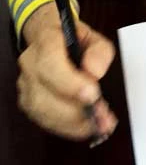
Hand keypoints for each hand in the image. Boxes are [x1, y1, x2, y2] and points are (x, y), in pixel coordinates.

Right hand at [17, 3, 117, 139]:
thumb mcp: (93, 37)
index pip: (50, 62)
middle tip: (102, 115)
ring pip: (42, 111)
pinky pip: (44, 121)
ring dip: (72, 123)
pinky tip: (86, 126)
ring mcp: (26, 84)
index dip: (70, 83)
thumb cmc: (71, 39)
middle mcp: (30, 63)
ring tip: (99, 123)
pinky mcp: (28, 103)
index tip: (92, 94)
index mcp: (45, 40)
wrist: (49, 37)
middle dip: (75, 110)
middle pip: (43, 94)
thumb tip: (94, 72)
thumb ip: (100, 51)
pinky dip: (67, 127)